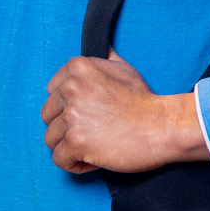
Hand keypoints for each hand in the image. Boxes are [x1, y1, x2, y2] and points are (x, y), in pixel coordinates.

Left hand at [41, 51, 209, 174]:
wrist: (161, 126)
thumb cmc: (144, 100)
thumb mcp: (123, 68)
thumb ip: (104, 58)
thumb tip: (100, 46)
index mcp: (78, 68)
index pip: (51, 92)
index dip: (66, 107)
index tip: (86, 114)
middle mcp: (70, 89)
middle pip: (48, 116)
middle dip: (66, 127)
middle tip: (91, 132)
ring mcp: (72, 116)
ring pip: (51, 139)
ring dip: (69, 147)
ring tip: (93, 146)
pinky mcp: (76, 141)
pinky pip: (60, 159)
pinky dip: (74, 164)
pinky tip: (93, 159)